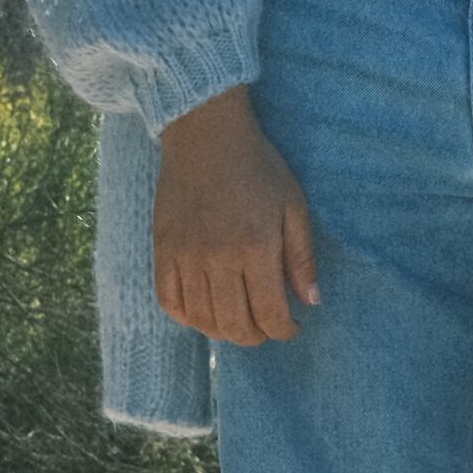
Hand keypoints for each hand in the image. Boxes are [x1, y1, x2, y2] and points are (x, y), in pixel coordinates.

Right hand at [153, 87, 319, 346]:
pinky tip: (205, 312)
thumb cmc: (257, 168)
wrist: (205, 136)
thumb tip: (310, 302)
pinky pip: (169, 301)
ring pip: (202, 319)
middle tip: (267, 326)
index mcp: (255, 248)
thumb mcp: (293, 206)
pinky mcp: (162, 251)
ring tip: (240, 320)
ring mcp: (184, 257)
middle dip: (256, 336)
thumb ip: (301, 257)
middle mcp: (217, 259)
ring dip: (224, 331)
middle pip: (234, 326)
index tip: (292, 326)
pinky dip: (187, 317)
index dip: (284, 330)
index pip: (269, 315)